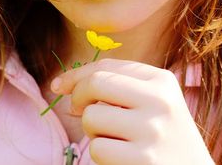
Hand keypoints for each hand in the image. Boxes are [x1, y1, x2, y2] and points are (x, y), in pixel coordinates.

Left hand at [50, 59, 214, 164]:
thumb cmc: (161, 135)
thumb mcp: (151, 101)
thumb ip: (116, 86)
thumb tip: (62, 84)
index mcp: (162, 81)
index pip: (107, 67)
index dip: (76, 74)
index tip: (58, 85)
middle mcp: (160, 101)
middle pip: (96, 82)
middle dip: (78, 96)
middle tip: (78, 110)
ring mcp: (153, 130)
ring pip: (92, 117)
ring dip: (92, 131)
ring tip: (114, 138)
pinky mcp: (144, 159)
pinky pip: (97, 148)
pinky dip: (101, 154)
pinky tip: (122, 157)